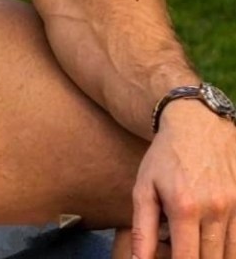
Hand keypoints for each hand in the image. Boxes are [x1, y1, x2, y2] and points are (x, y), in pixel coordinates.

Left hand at [132, 104, 235, 258]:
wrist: (197, 124)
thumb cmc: (165, 157)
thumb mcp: (145, 187)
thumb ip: (142, 230)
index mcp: (185, 207)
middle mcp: (215, 210)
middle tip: (182, 251)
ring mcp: (235, 207)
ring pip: (230, 255)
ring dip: (213, 258)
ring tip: (195, 247)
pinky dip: (228, 250)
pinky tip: (213, 245)